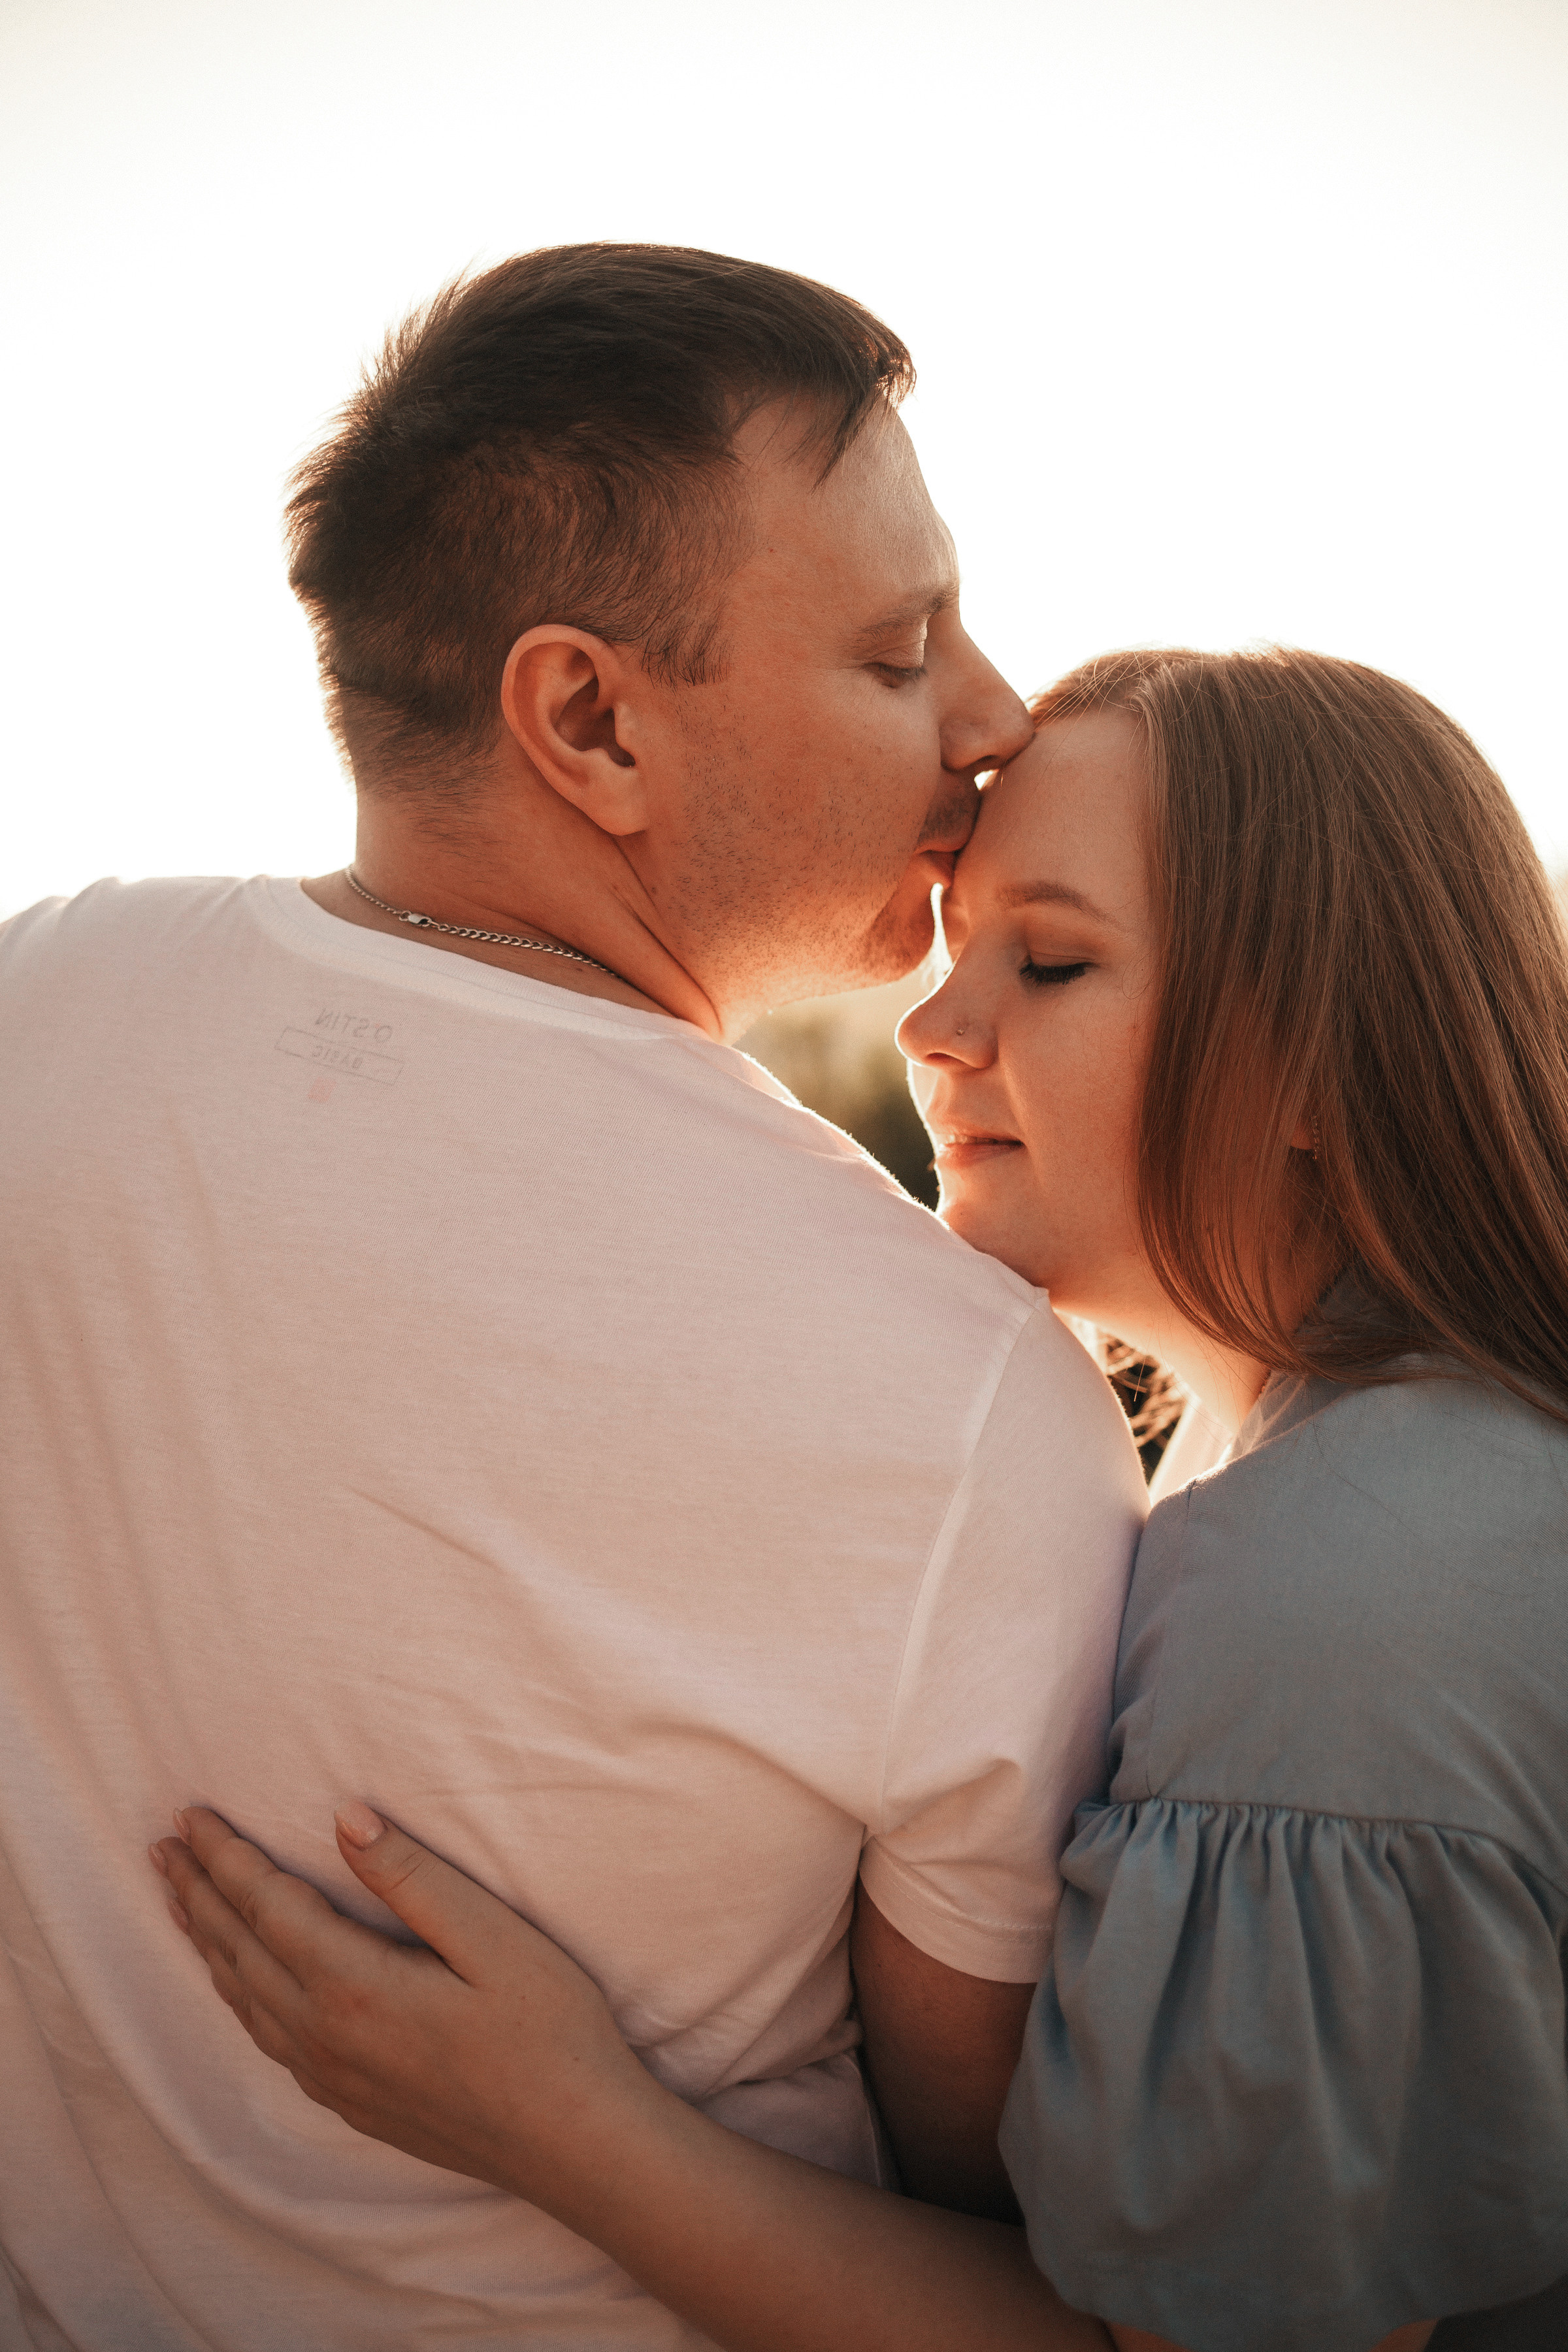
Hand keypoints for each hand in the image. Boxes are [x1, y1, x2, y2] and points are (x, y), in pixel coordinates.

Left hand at [150, 1804, 648, 2211]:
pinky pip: (268, 2038)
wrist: (575, 2143)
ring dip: (208, 1943)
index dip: (226, 1857)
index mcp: (355, 1986)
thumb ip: (412, 1878)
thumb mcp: (492, 1937)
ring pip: (246, 1999)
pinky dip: (238, 1994)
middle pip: (240, 1951)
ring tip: (181, 1901)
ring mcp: (335, 2078)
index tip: (189, 1816)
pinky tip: (239, 1982)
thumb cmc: (548, 2031)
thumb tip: (345, 1817)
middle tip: (162, 1846)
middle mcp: (327, 2038)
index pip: (267, 1906)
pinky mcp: (352, 2102)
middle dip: (198, 1892)